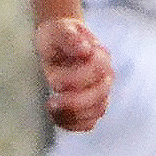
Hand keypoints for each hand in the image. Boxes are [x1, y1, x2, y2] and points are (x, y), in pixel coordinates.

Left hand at [34, 17, 113, 132]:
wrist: (58, 42)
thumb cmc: (58, 35)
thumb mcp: (59, 30)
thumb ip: (70, 37)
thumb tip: (84, 49)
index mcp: (100, 55)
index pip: (98, 70)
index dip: (76, 79)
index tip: (52, 80)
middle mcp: (104, 76)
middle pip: (101, 95)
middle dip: (75, 102)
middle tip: (51, 102)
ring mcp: (99, 92)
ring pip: (97, 111)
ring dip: (74, 115)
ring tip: (52, 109)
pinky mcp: (89, 106)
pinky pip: (89, 123)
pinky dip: (74, 125)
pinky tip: (56, 117)